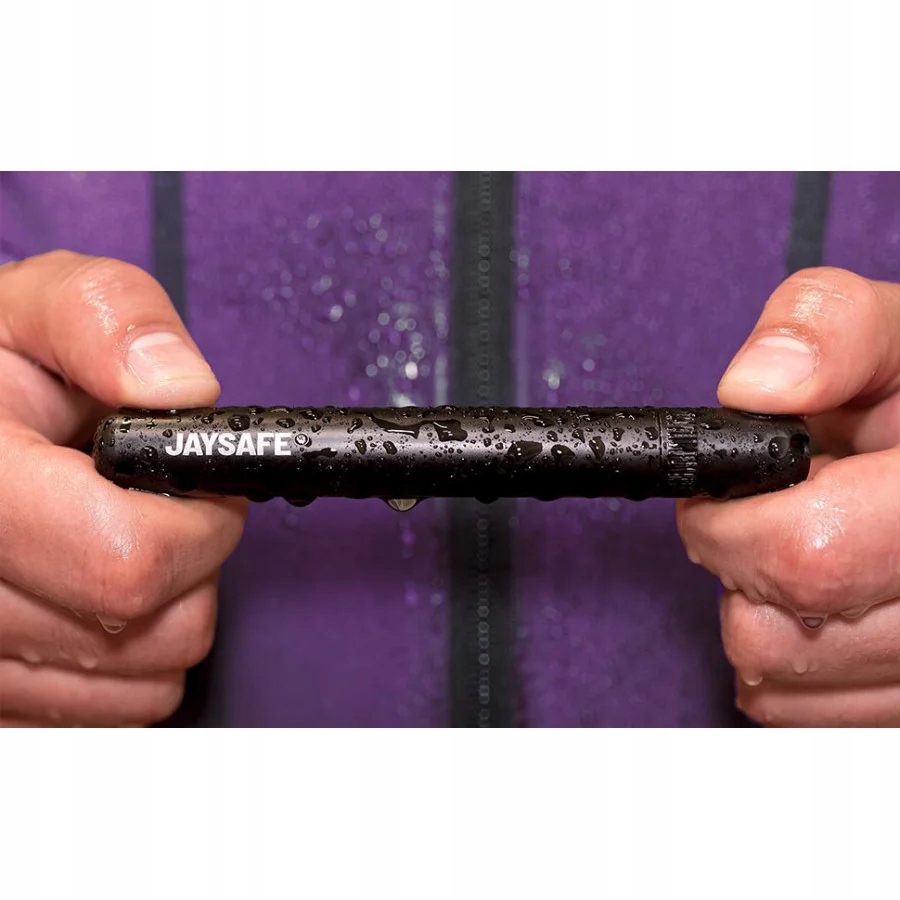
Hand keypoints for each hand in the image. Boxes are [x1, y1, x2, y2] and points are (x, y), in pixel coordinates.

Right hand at [0, 252, 246, 726]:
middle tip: (155, 502)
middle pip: (149, 627)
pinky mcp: (3, 700)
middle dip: (191, 559)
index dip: (197, 522)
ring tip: (115, 534)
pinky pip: (120, 708)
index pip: (127, 562)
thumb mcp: (40, 309)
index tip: (196, 483)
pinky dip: (134, 653)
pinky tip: (93, 587)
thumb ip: (108, 319)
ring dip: (165, 607)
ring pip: (146, 676)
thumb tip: (182, 388)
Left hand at [677, 267, 899, 725]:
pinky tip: (831, 599)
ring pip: (777, 679)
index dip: (734, 523)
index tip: (726, 492)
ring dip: (765, 609)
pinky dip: (791, 657)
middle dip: (738, 563)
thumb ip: (832, 331)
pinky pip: (800, 711)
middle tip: (773, 512)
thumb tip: (754, 385)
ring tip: (819, 546)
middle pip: (777, 632)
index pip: (808, 556)